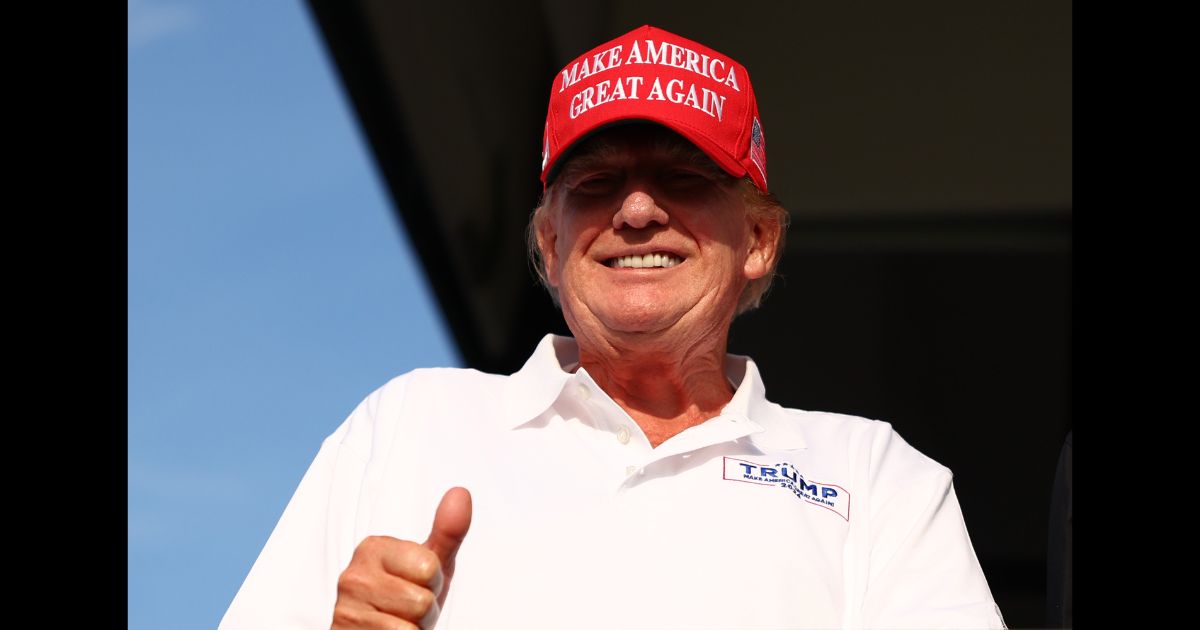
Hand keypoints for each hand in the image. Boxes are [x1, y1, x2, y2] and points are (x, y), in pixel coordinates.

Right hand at [332, 487, 472, 628]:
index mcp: (373, 548)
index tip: (416, 585)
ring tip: (397, 625)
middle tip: (407, 611)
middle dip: (424, 613)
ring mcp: (346, 610)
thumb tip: (461, 493)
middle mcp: (353, 576)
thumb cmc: (404, 599)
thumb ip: (448, 532)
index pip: (429, 567)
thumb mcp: (430, 566)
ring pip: (410, 628)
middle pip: (421, 601)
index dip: (433, 583)